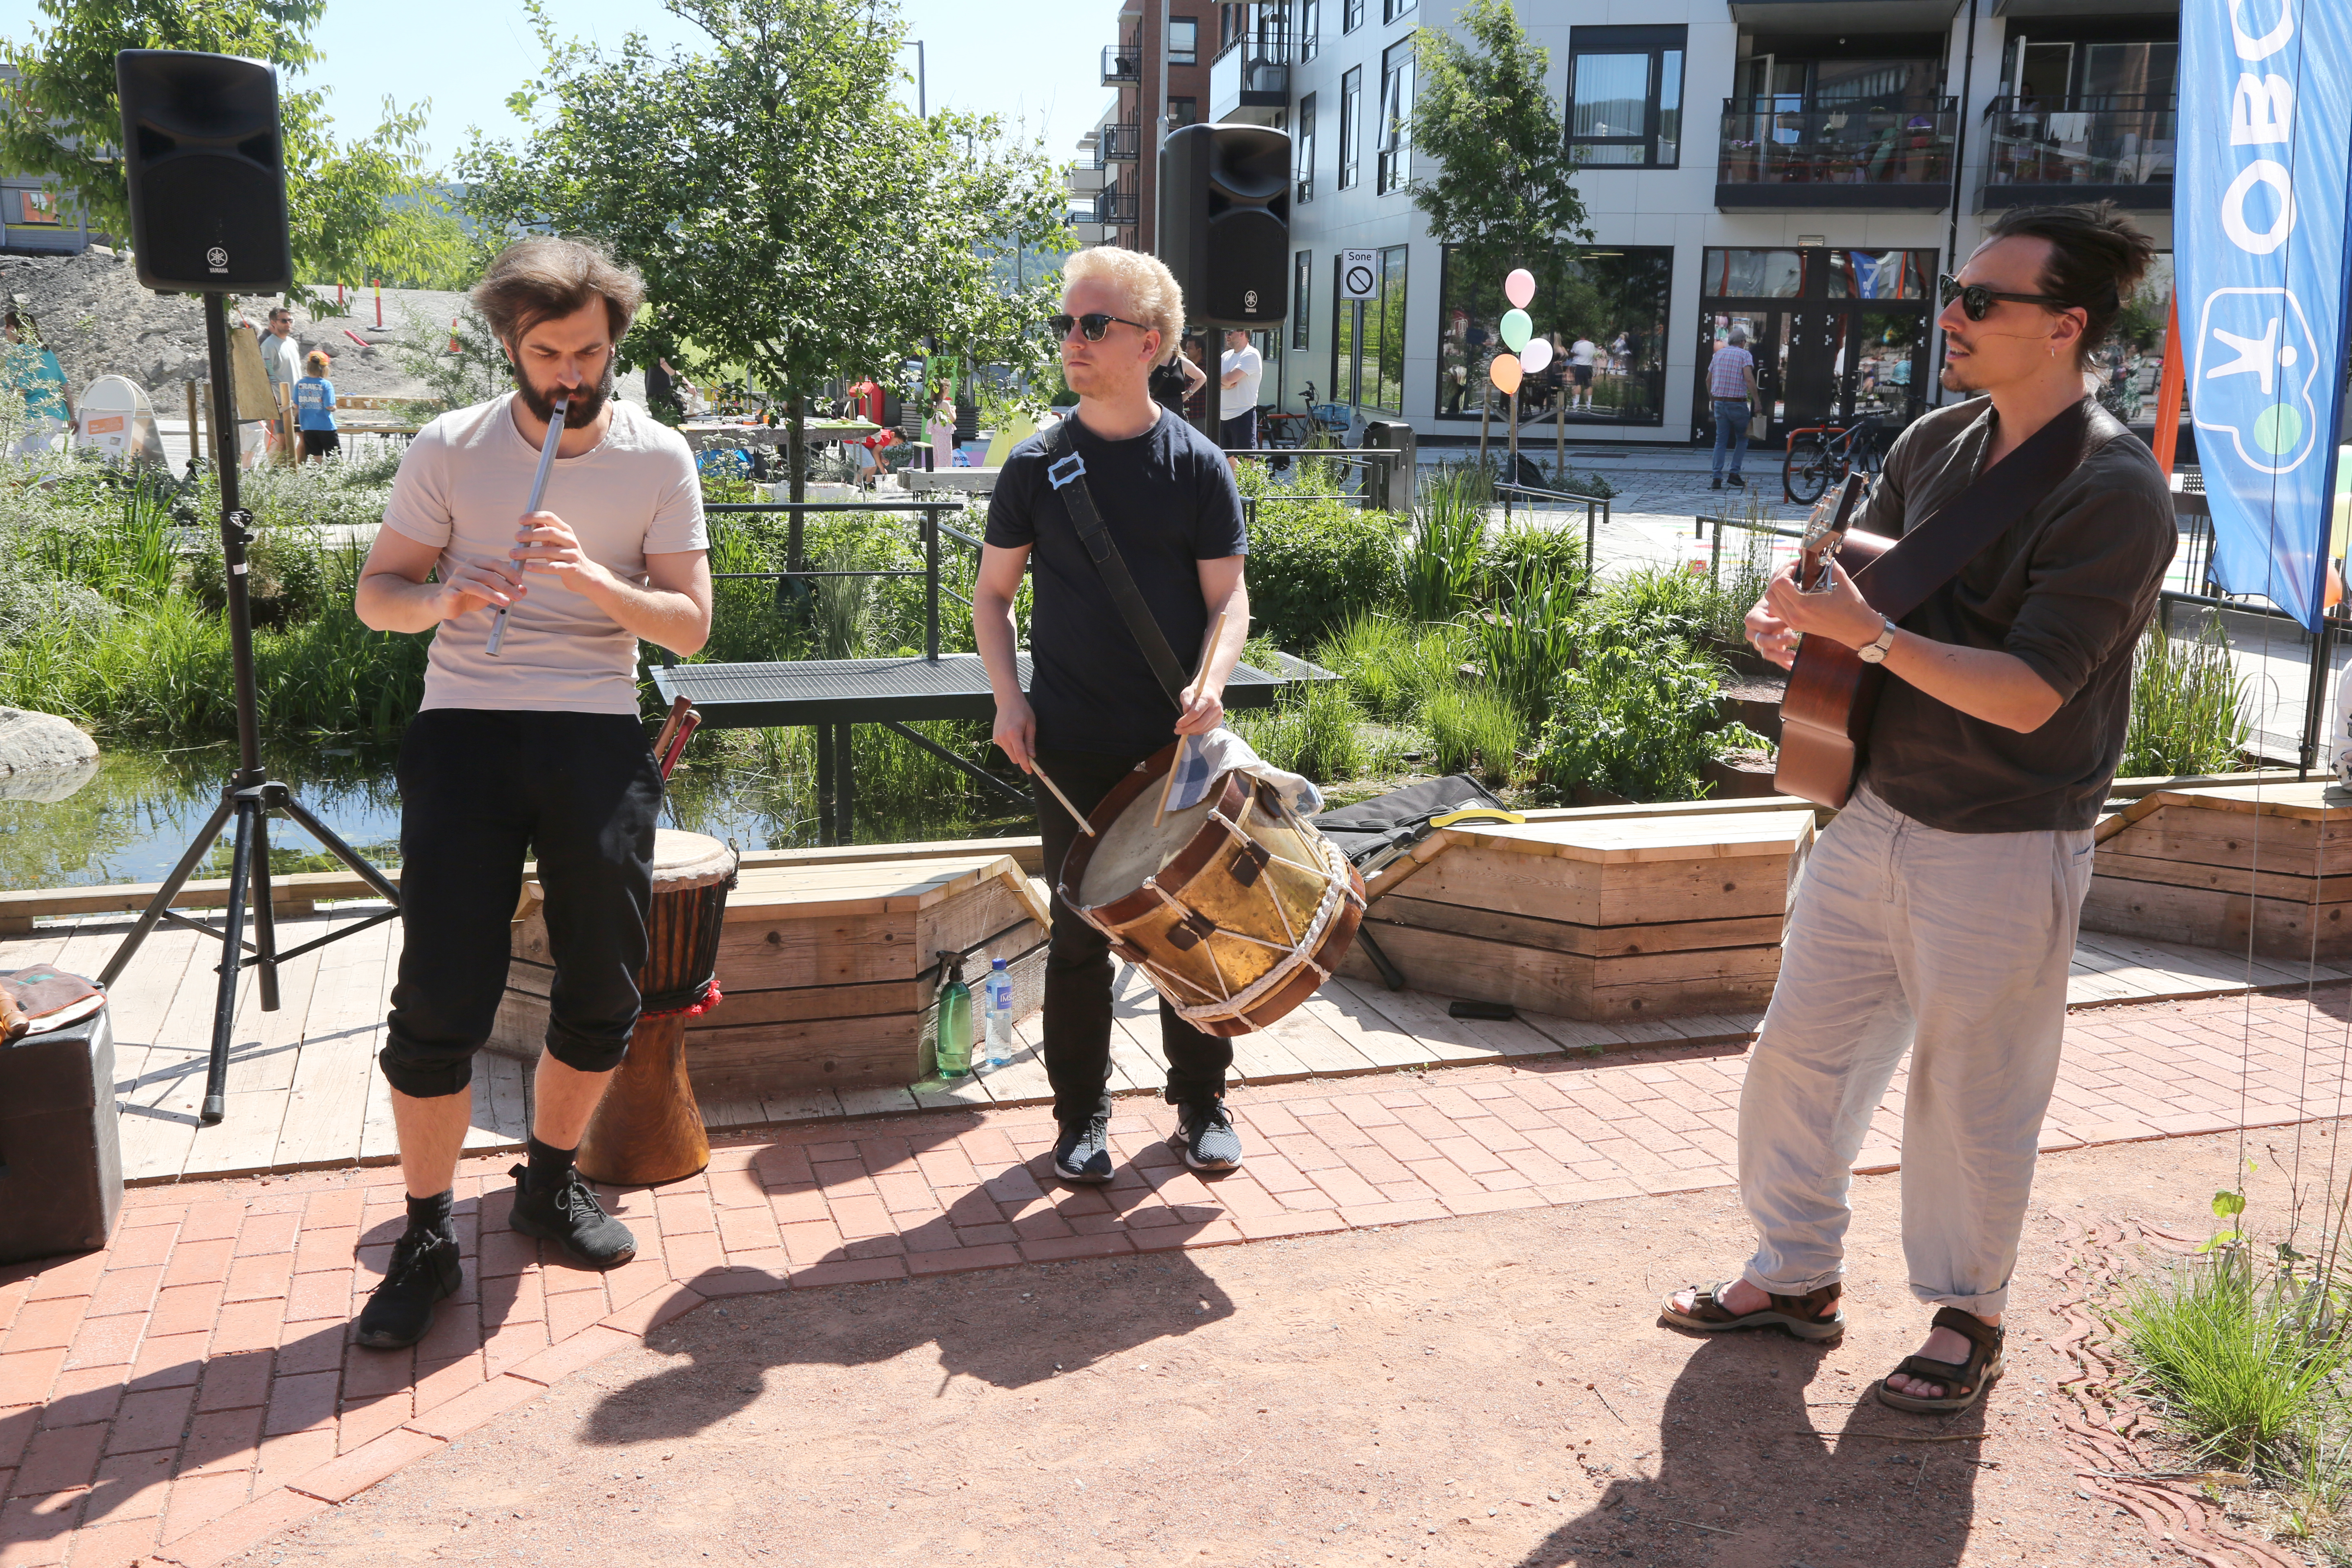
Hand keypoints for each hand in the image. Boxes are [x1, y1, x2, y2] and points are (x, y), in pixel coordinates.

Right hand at [435, 555, 524, 620]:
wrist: (447, 604)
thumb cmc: (471, 595)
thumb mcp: (492, 592)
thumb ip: (506, 589)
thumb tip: (524, 589)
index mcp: (476, 563)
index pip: (495, 563)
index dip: (509, 571)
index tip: (520, 582)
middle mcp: (465, 568)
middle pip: (488, 575)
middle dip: (505, 586)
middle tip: (518, 596)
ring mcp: (455, 579)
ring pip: (477, 585)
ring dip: (494, 594)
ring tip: (507, 602)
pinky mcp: (448, 592)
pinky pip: (460, 594)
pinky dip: (471, 598)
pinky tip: (482, 605)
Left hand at [510, 511, 615, 594]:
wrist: (586, 575)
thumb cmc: (566, 556)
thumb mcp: (558, 542)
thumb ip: (545, 531)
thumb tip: (531, 521)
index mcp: (566, 531)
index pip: (550, 517)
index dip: (534, 516)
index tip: (520, 521)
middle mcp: (570, 540)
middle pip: (549, 532)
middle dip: (530, 534)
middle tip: (516, 537)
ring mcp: (572, 554)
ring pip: (548, 551)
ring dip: (528, 552)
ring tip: (513, 554)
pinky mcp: (571, 569)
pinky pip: (553, 567)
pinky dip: (538, 567)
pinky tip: (527, 567)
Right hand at [991, 691, 1035, 772]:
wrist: (1007, 701)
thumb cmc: (1022, 711)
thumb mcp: (1031, 725)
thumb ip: (1030, 742)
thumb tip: (1032, 756)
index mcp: (1013, 733)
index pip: (1020, 754)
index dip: (1026, 764)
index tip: (1030, 770)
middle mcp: (1003, 737)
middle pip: (1014, 758)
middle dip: (1022, 759)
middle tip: (1030, 754)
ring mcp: (997, 738)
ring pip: (1009, 754)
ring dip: (1016, 752)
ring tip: (1021, 737)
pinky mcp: (995, 738)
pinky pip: (1005, 748)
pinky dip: (1011, 747)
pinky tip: (1013, 735)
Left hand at [1174, 682, 1224, 736]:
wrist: (1210, 692)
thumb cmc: (1196, 692)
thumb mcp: (1187, 692)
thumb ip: (1186, 702)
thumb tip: (1185, 715)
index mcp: (1207, 698)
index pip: (1196, 713)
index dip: (1186, 720)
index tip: (1177, 724)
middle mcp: (1215, 707)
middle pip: (1200, 724)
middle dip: (1187, 729)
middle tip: (1177, 730)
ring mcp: (1218, 715)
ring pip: (1203, 729)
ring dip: (1191, 731)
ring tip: (1182, 729)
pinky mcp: (1218, 721)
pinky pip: (1206, 730)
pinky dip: (1197, 731)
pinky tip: (1191, 728)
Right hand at [1745, 586, 1797, 670]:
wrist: (1778, 608)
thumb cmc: (1778, 601)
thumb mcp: (1775, 598)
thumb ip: (1778, 599)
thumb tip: (1786, 593)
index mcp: (1753, 618)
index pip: (1761, 624)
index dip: (1774, 624)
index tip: (1790, 620)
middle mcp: (1753, 632)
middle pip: (1761, 641)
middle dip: (1778, 640)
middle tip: (1795, 637)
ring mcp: (1759, 644)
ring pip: (1766, 653)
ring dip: (1780, 655)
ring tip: (1794, 655)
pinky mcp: (1769, 651)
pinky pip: (1774, 660)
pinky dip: (1783, 663)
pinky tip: (1793, 665)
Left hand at [1763, 558, 1883, 653]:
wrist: (1856, 627)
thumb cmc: (1850, 602)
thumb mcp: (1837, 576)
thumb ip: (1820, 562)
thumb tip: (1804, 552)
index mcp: (1804, 604)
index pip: (1779, 582)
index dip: (1786, 569)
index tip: (1798, 565)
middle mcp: (1795, 615)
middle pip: (1771, 590)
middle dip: (1780, 575)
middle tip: (1792, 569)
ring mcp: (1793, 622)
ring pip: (1771, 601)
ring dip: (1777, 587)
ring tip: (1790, 579)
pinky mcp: (1795, 625)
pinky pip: (1777, 610)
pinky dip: (1779, 598)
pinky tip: (1790, 591)